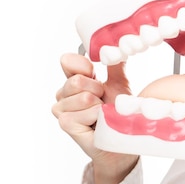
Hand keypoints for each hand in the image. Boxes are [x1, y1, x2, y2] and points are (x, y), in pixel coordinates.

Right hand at [52, 53, 138, 183]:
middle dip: (97, 90)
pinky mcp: (65, 124)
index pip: (68, 61)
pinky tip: (97, 123)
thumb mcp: (120, 84)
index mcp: (75, 80)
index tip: (96, 75)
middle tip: (103, 101)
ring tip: (101, 113)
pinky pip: (82, 113)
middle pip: (76, 80)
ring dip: (99, 105)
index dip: (84, 67)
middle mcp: (64, 93)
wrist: (122, 139)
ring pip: (82, 97)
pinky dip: (97, 118)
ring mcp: (62, 109)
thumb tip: (117, 45)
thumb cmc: (119, 112)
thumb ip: (116, 65)